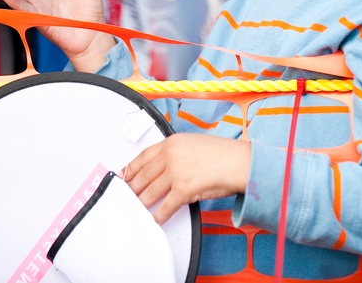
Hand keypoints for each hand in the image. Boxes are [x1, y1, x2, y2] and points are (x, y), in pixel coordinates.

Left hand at [123, 134, 251, 224]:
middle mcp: (170, 156)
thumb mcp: (192, 143)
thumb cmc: (221, 153)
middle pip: (143, 176)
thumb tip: (162, 166)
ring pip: (150, 192)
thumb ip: (175, 152)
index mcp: (171, 143)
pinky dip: (158, 216)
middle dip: (132, 189)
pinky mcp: (183, 190)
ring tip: (137, 209)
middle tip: (126, 196)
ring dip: (142, 203)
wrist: (239, 162)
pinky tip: (154, 220)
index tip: (122, 177)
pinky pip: (164, 207)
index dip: (129, 169)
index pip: (142, 157)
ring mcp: (176, 173)